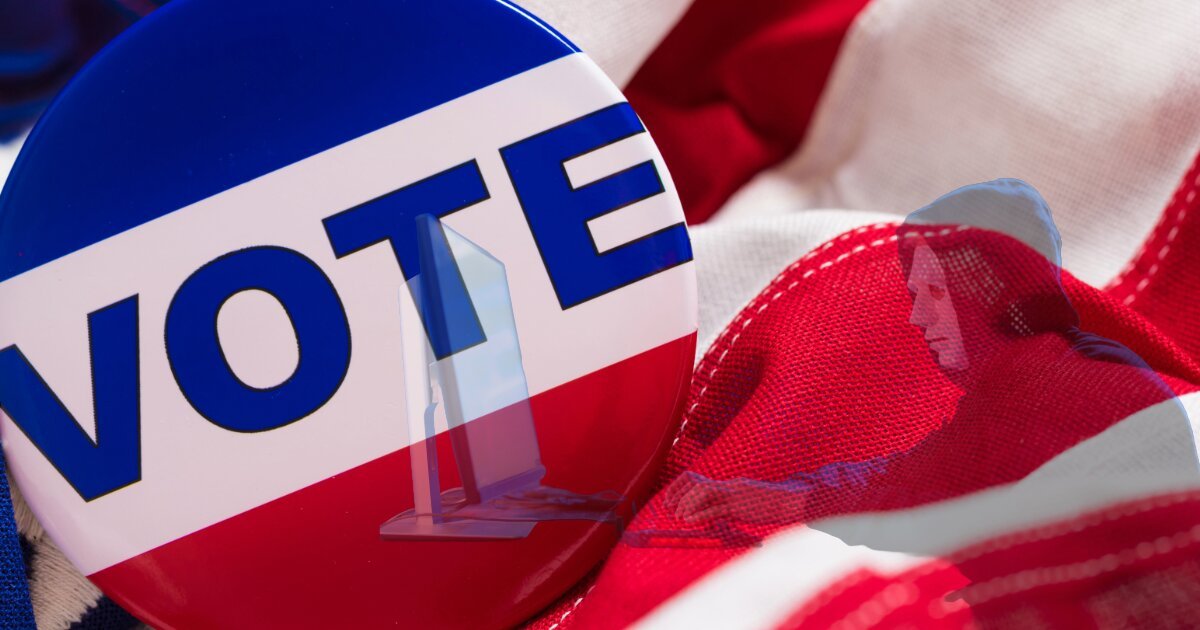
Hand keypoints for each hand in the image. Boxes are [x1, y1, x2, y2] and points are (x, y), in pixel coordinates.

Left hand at [661, 472, 807, 524]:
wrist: (790, 503)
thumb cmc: (770, 506)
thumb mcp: (747, 502)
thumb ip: (730, 505)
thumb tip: (713, 515)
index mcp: (729, 485)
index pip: (695, 479)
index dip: (679, 488)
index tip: (670, 500)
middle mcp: (728, 487)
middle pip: (695, 484)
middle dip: (678, 496)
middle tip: (669, 509)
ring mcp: (734, 496)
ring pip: (702, 494)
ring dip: (687, 505)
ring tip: (680, 517)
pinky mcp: (740, 508)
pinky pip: (715, 509)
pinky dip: (699, 514)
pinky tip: (690, 521)